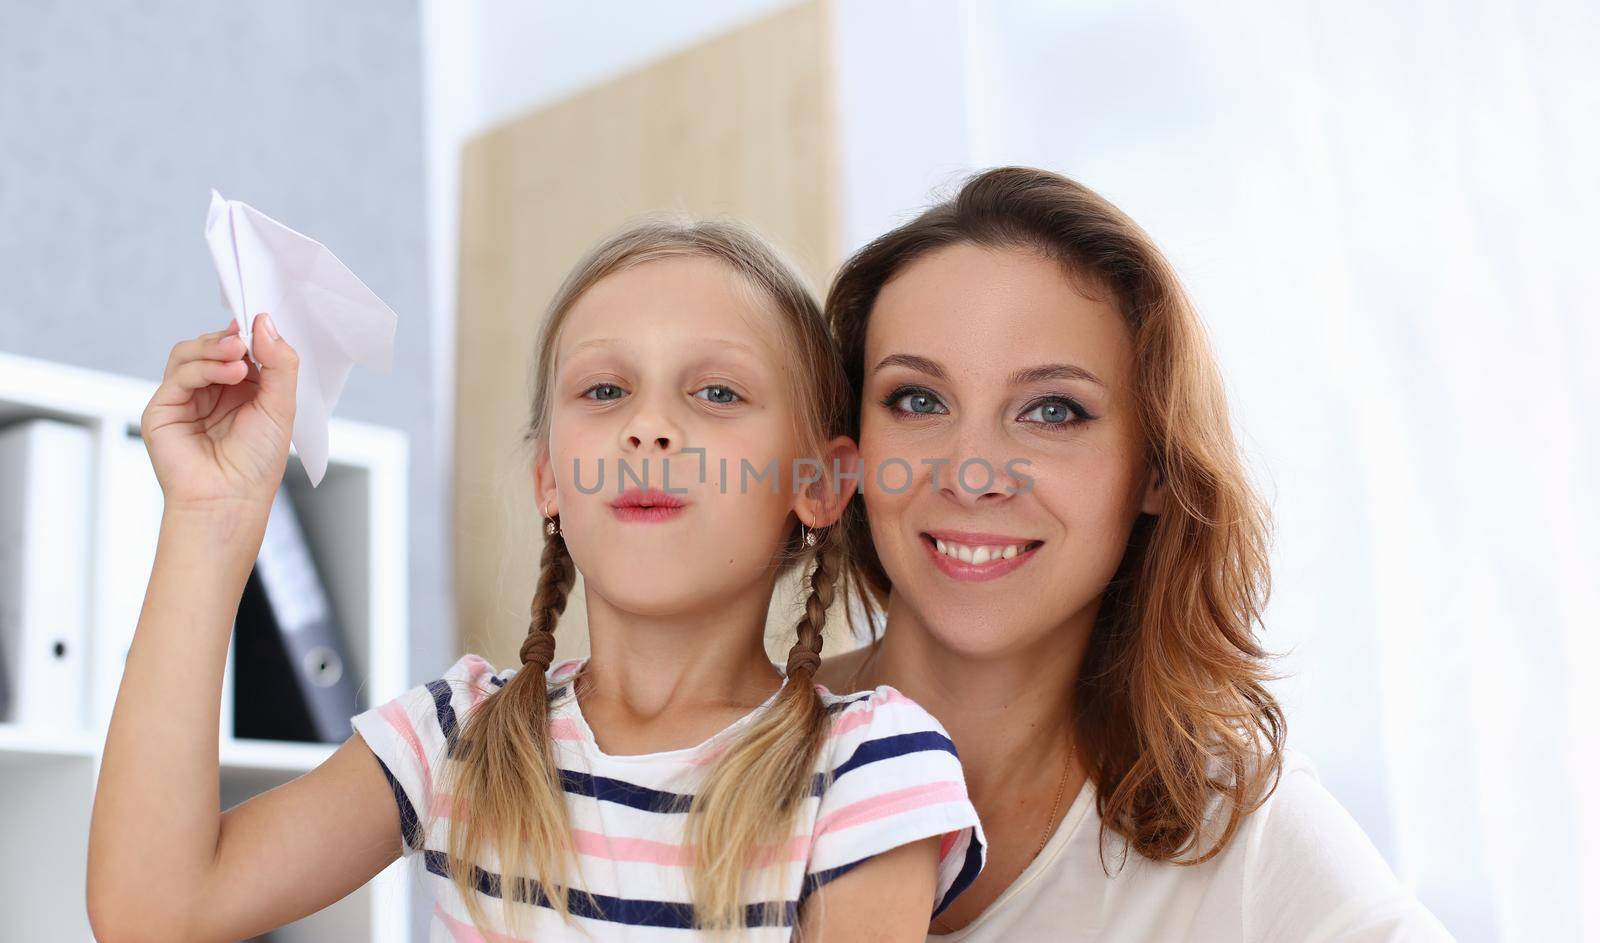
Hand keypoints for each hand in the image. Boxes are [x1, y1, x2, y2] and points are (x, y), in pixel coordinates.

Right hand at [140, 312, 298, 515]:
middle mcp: (213, 392)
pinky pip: (180, 374)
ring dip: (215, 348)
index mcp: (243, 390)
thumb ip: (279, 362)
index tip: (259, 321)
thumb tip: (263, 321)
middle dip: (229, 338)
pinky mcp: (164, 408)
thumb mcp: (282, 405)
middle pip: (211, 346)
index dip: (248, 334)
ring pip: (190, 353)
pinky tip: (230, 373)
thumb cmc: (258, 462)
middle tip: (244, 339)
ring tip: (238, 355)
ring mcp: (186, 398)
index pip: (239, 349)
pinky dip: (204, 367)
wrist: (231, 498)